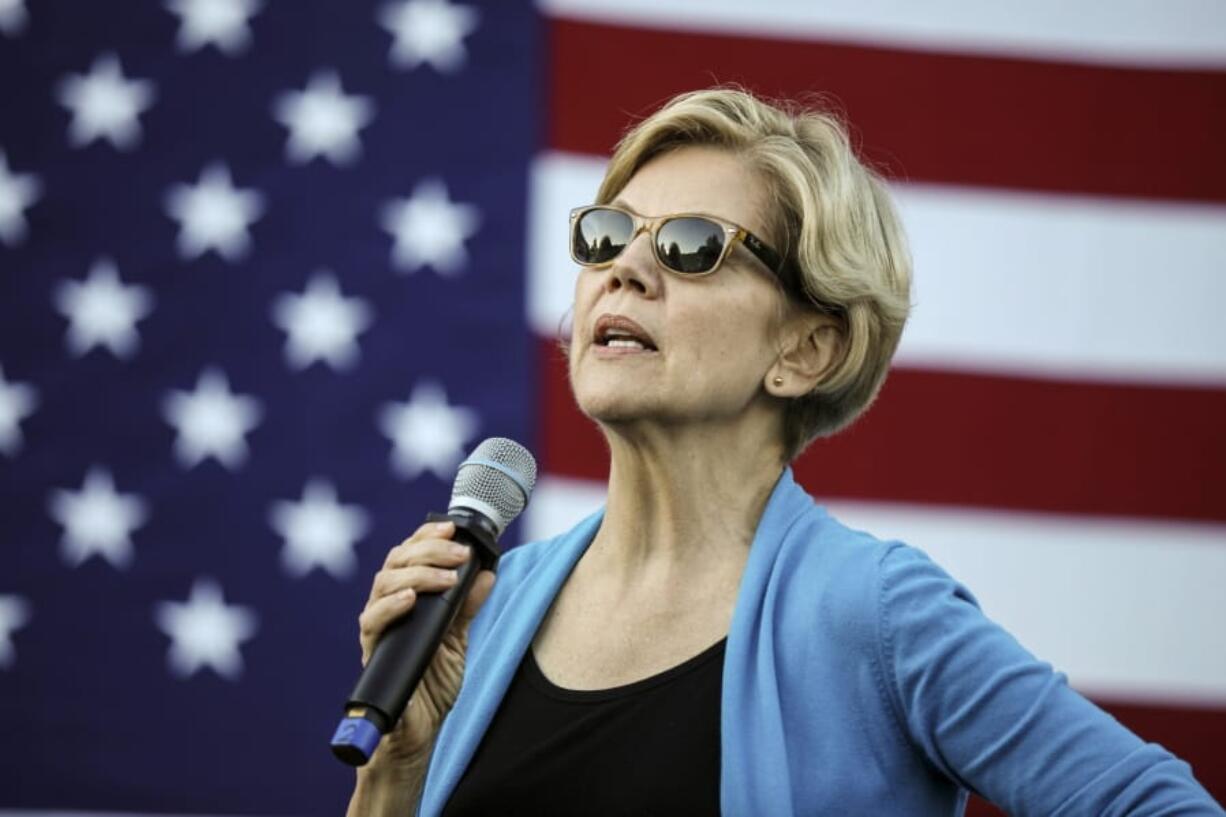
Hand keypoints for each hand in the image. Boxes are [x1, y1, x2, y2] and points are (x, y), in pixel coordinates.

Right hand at [357, 520, 495, 768]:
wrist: (418, 730)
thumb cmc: (433, 684)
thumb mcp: (458, 639)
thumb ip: (468, 607)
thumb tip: (488, 573)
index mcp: (406, 599)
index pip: (410, 555)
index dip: (427, 536)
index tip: (453, 527)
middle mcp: (387, 608)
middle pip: (396, 562)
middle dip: (428, 550)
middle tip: (459, 553)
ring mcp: (378, 628)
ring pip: (382, 584)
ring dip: (417, 575)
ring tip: (446, 578)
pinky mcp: (372, 651)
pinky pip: (372, 622)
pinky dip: (390, 607)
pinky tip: (410, 600)